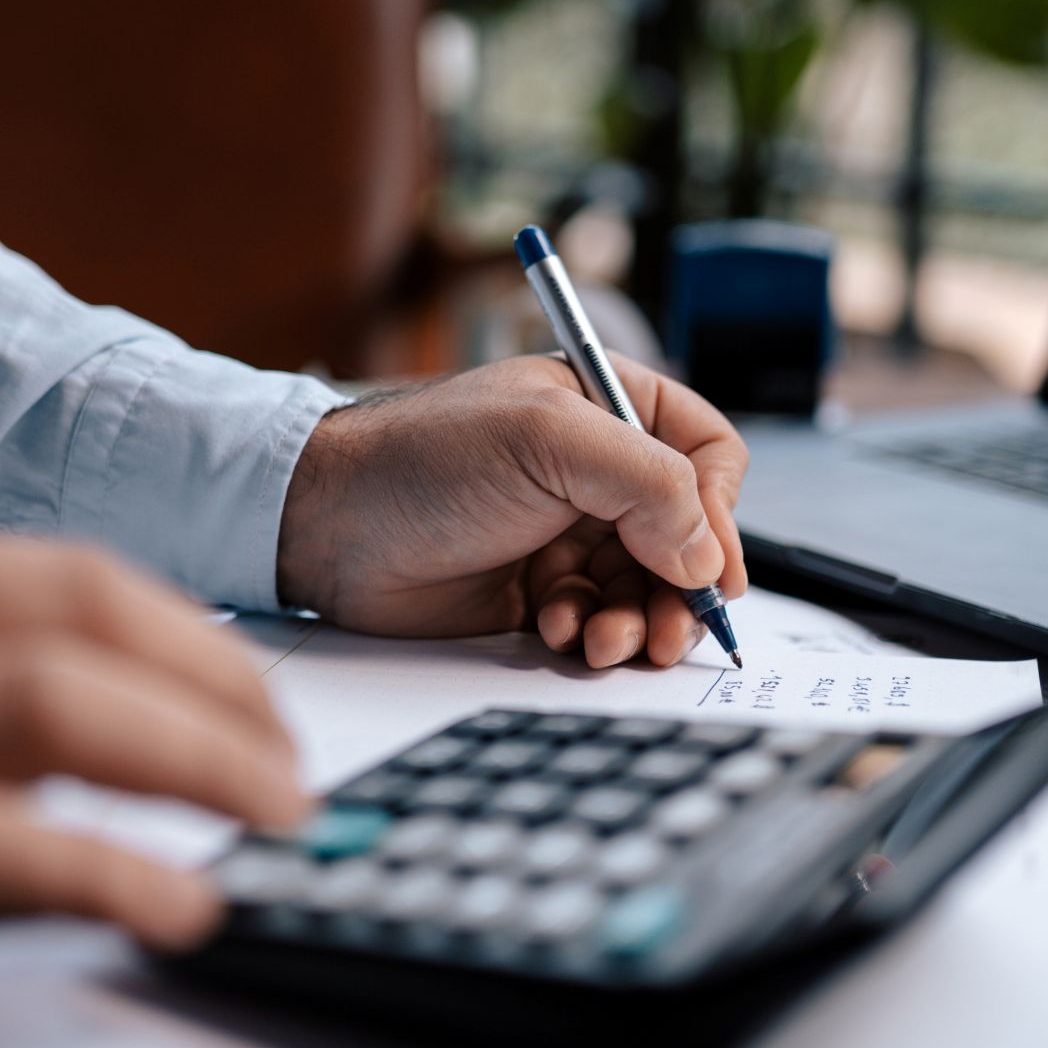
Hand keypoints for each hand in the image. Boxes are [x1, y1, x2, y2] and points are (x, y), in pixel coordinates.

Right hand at [0, 536, 304, 1027]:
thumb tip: (160, 714)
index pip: (59, 577)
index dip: (189, 638)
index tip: (261, 705)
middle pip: (71, 618)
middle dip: (213, 689)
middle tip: (287, 771)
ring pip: (44, 700)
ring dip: (192, 757)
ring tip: (271, 819)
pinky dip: (104, 872)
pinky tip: (178, 905)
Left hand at [278, 354, 748, 668]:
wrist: (326, 524)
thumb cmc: (423, 458)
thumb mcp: (547, 442)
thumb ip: (646, 483)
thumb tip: (705, 556)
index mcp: (608, 408)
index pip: (706, 455)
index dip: (720, 513)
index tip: (712, 569)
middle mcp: (596, 470)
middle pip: (686, 536)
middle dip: (680, 589)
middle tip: (668, 632)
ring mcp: (567, 532)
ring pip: (645, 589)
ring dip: (636, 620)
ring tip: (603, 640)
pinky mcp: (536, 589)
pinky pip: (596, 620)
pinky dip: (588, 633)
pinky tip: (553, 629)